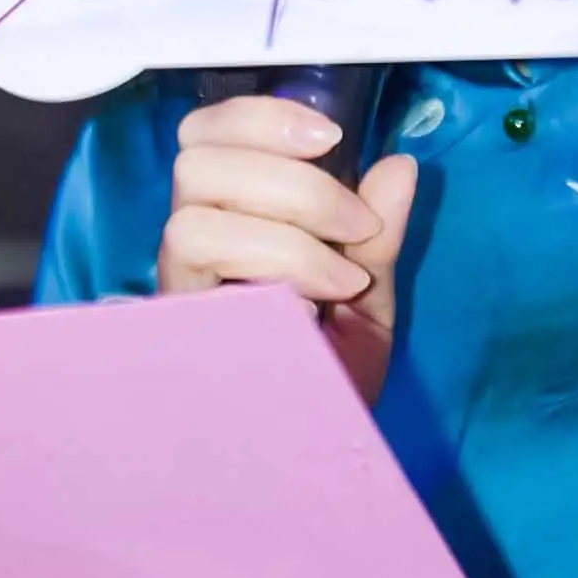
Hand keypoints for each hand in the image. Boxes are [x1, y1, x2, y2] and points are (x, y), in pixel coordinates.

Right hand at [158, 95, 415, 397]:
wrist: (316, 460)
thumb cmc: (328, 383)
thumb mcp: (370, 302)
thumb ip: (379, 236)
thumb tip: (398, 167)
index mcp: (232, 222)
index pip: (208, 135)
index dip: (262, 118)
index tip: (333, 137)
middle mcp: (193, 248)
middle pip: (197, 158)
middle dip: (291, 175)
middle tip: (355, 222)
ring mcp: (181, 287)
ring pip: (193, 211)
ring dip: (288, 222)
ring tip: (344, 270)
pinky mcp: (180, 322)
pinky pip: (202, 257)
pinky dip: (280, 258)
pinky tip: (322, 298)